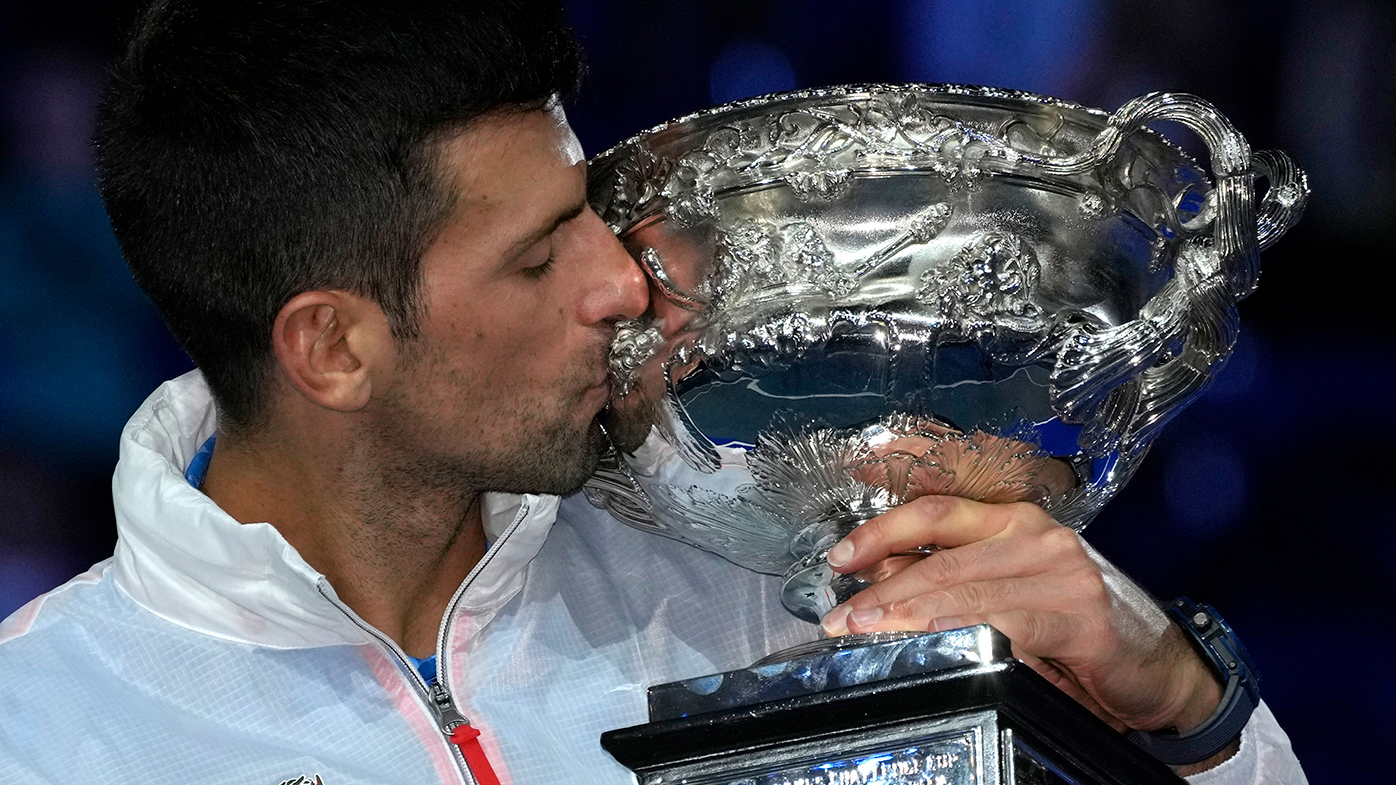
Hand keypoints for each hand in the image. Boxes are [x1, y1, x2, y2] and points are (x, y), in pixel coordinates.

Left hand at [818, 495, 1224, 744]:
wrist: (1159, 667)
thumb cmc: (1075, 627)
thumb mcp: (1009, 591)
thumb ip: (955, 579)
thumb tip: (883, 580)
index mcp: (1015, 520)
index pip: (935, 509)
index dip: (882, 527)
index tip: (839, 555)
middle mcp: (1035, 533)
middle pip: (940, 546)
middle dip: (880, 581)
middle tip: (840, 611)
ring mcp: (1059, 570)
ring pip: (962, 584)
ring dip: (905, 611)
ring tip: (864, 629)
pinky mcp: (1078, 615)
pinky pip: (1002, 621)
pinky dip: (958, 631)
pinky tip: (928, 641)